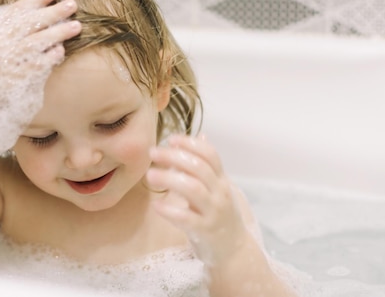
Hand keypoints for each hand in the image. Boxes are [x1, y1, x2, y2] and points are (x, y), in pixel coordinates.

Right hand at [0, 0, 80, 162]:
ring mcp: (8, 60)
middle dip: (53, 12)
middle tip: (72, 4)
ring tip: (77, 26)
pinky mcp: (14, 78)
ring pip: (38, 42)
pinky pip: (36, 66)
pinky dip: (49, 57)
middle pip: (32, 22)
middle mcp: (0, 42)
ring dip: (58, 33)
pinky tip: (61, 51)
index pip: (18, 9)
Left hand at [146, 134, 248, 265]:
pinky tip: (156, 205)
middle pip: (199, 167)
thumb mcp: (216, 186)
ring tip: (150, 175)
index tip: (170, 138)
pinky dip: (170, 210)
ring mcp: (214, 212)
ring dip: (169, 179)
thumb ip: (207, 163)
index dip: (190, 143)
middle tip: (153, 153)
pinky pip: (187, 218)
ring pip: (193, 189)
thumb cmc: (219, 213)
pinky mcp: (205, 231)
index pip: (210, 154)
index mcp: (221, 179)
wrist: (234, 249)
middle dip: (174, 157)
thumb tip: (201, 135)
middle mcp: (220, 193)